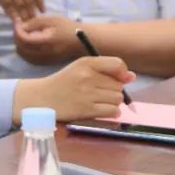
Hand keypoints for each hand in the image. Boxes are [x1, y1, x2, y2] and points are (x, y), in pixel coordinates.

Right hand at [0, 0, 43, 23]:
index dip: (40, 3)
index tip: (42, 11)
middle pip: (29, 1)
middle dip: (32, 12)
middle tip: (34, 21)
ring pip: (19, 6)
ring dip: (23, 15)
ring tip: (25, 23)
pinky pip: (7, 6)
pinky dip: (11, 14)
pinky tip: (13, 19)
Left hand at [13, 14, 83, 63]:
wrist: (82, 40)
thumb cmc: (67, 27)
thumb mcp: (50, 19)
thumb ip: (34, 23)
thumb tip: (20, 26)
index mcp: (45, 41)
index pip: (24, 38)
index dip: (17, 30)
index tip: (17, 23)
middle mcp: (44, 53)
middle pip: (21, 48)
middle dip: (16, 37)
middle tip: (18, 28)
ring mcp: (46, 60)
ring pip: (24, 56)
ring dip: (19, 45)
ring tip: (22, 35)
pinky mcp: (48, 62)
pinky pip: (31, 60)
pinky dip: (25, 53)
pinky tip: (27, 45)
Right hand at [13, 56, 135, 122]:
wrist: (42, 98)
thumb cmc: (63, 82)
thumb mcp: (80, 68)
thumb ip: (106, 70)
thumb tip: (132, 76)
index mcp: (86, 63)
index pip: (117, 64)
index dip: (121, 73)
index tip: (116, 78)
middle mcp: (87, 76)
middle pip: (119, 85)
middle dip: (113, 89)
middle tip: (98, 92)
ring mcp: (88, 94)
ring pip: (118, 98)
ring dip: (112, 102)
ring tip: (98, 101)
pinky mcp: (87, 110)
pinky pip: (113, 111)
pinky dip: (110, 112)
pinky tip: (99, 109)